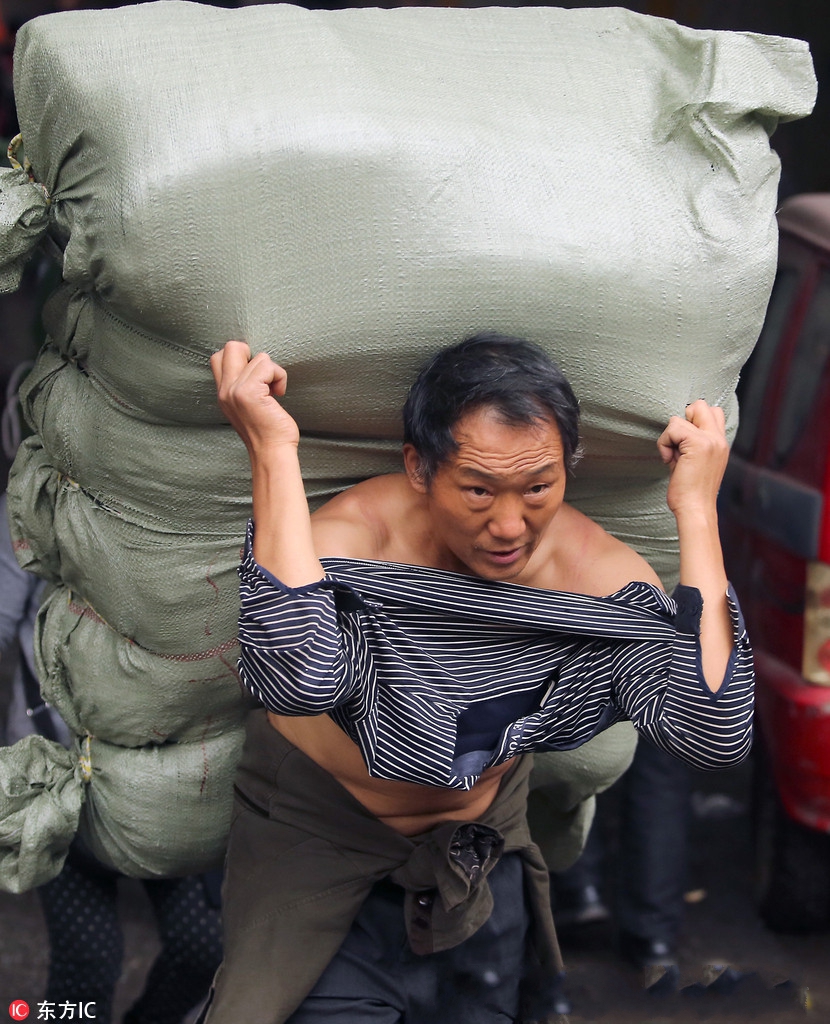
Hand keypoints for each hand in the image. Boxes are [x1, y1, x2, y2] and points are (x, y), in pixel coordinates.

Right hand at [210, 340, 298, 452]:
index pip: (218, 358)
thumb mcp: (246, 408)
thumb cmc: (267, 433)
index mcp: (223, 393)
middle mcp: (225, 390)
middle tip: (264, 378)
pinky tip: (279, 394)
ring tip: (274, 392)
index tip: (257, 378)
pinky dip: (279, 376)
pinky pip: (268, 366)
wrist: (271, 452)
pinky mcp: (249, 392)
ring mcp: (235, 390)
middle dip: (254, 355)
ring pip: (258, 357)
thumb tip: (255, 366)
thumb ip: (242, 387)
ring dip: (272, 372)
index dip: (241, 358)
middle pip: (231, 347)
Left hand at [657, 400, 727, 516]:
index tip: (682, 445)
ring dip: (670, 436)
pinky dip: (665, 443)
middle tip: (677, 444)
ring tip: (674, 457)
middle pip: (701, 405)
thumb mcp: (694, 462)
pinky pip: (673, 427)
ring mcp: (711, 440)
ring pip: (681, 416)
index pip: (712, 412)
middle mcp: (719, 439)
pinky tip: (669, 461)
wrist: (695, 509)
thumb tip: (676, 429)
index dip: (692, 421)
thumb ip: (691, 443)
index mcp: (720, 443)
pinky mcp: (699, 444)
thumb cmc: (690, 491)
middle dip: (682, 421)